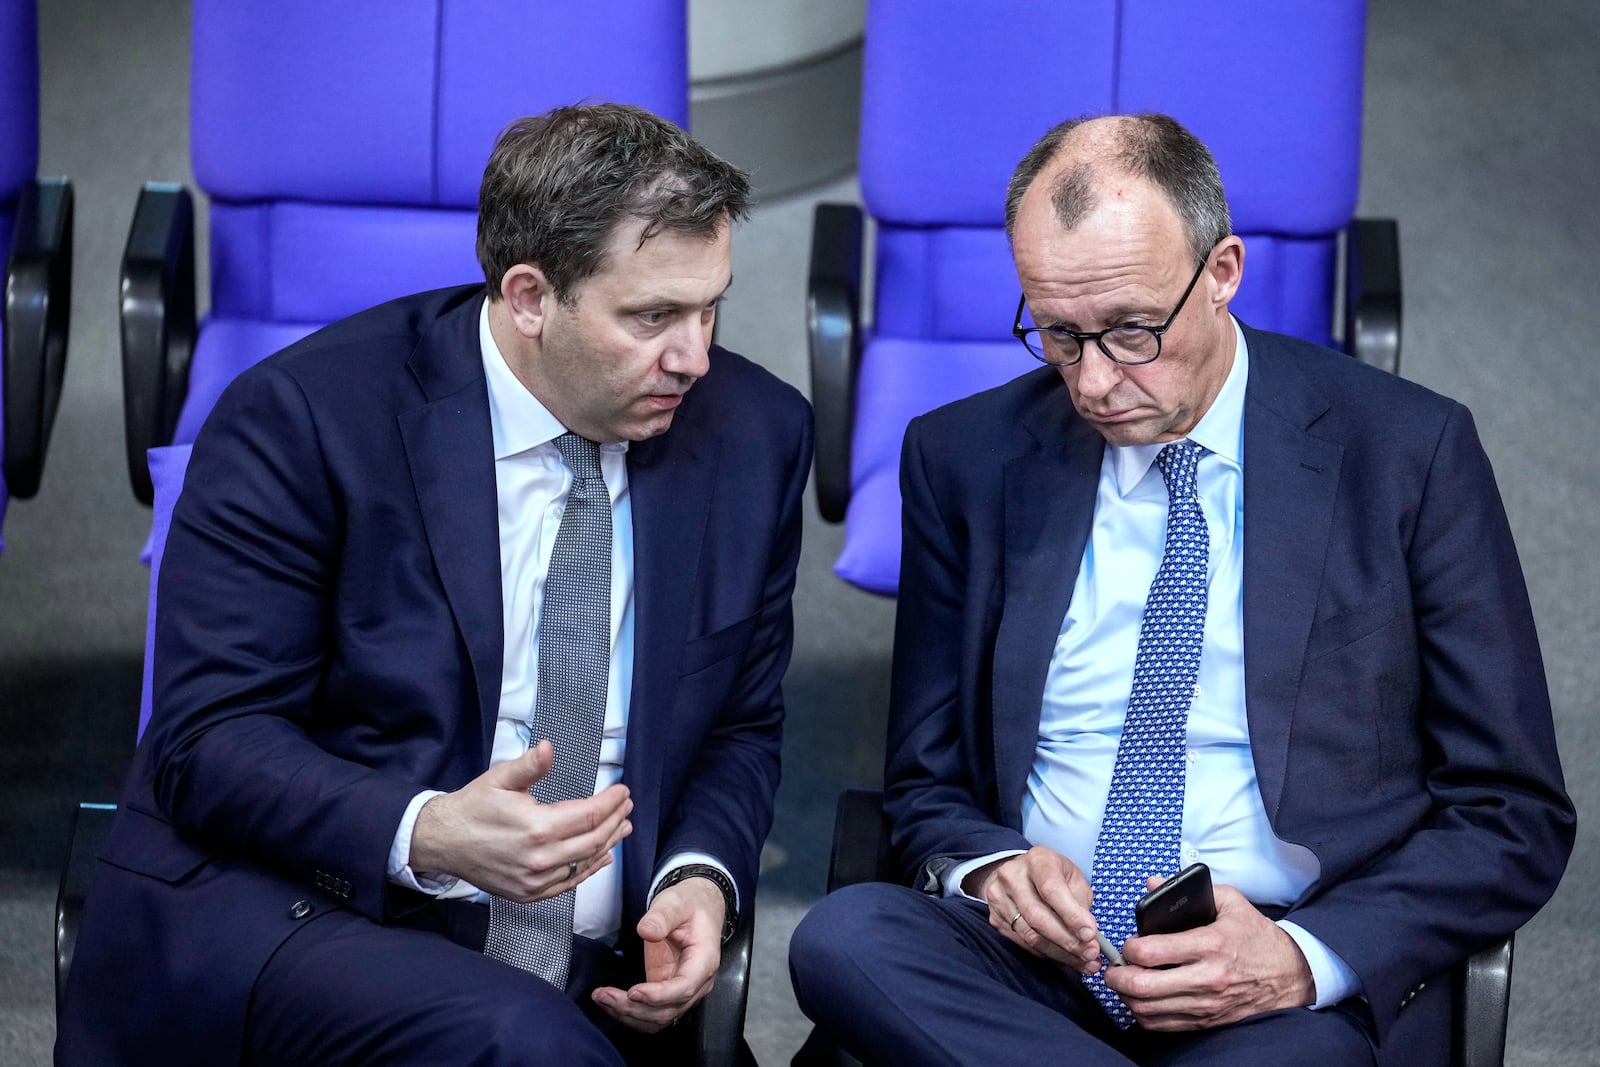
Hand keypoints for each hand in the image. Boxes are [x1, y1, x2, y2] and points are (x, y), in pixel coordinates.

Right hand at [409, 740, 631, 901]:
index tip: (623, 791)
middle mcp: (541, 859)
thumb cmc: (473, 807)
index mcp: (537, 828)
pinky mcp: (529, 893)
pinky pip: (568, 883)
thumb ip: (530, 766)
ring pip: (585, 862)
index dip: (611, 802)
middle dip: (616, 820)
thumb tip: (549, 748)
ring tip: (623, 827)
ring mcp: (536, 880)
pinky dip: (589, 869)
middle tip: (627, 806)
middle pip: (594, 840)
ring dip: (609, 844)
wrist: (443, 841)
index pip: (590, 815)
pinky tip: (602, 858)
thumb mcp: (500, 779)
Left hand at [591, 876, 724, 1031]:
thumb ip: (661, 916)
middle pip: (668, 1010)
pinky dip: (631, 1013)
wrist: (698, 907)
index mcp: (704, 960)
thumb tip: (646, 931)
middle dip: (635, 1008)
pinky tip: (611, 1002)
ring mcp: (683, 991)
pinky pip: (652, 1013)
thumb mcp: (675, 902)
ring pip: (658, 1018)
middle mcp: (698, 982)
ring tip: (602, 998)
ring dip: (629, 1015)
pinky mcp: (668, 992)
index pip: (684, 987)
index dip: (659, 996)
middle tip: (604, 995)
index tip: (633, 992)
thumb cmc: (689, 904)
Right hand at [967, 846, 1101, 973]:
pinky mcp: (995, 918)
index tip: (1090, 934)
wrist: (1020, 874)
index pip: (1052, 889)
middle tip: (1090, 954)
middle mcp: (1012, 876)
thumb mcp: (1072, 878)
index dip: (1072, 915)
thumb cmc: (1053, 876)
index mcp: (1037, 860)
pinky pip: (1023, 943)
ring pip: (1030, 935)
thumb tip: (1088, 936)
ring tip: (1082, 960)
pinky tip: (1063, 956)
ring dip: (1060, 953)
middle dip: (1068, 940)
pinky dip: (1047, 954)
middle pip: (1038, 917)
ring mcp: (999, 897)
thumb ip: (1080, 904)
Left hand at [1104, 877, 1314, 1029]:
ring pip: (1148, 1010)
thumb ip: (1188, 890)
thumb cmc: (1256, 936)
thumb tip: (1152, 884)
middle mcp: (1206, 978)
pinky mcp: (1207, 1021)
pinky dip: (1144, 1015)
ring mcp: (1206, 1003)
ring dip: (1126, 997)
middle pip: (1143, 986)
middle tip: (1112, 967)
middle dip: (1117, 976)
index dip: (1128, 948)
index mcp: (1209, 944)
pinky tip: (1140, 1000)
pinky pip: (1164, 1025)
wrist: (1289, 974)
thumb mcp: (1230, 902)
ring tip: (1121, 982)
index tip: (1127, 943)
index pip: (1151, 952)